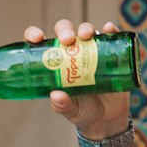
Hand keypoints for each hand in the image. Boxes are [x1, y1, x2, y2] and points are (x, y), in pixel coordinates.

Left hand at [24, 19, 130, 138]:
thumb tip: (55, 96)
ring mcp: (91, 51)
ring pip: (87, 31)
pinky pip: (111, 37)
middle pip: (65, 32)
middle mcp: (72, 52)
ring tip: (86, 36)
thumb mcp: (71, 111)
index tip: (37, 38)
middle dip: (64, 30)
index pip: (41, 43)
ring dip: (86, 28)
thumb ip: (62, 105)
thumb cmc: (83, 111)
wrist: (107, 118)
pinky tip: (110, 29)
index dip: (35, 34)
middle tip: (67, 40)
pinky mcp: (110, 53)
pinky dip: (111, 30)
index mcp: (55, 63)